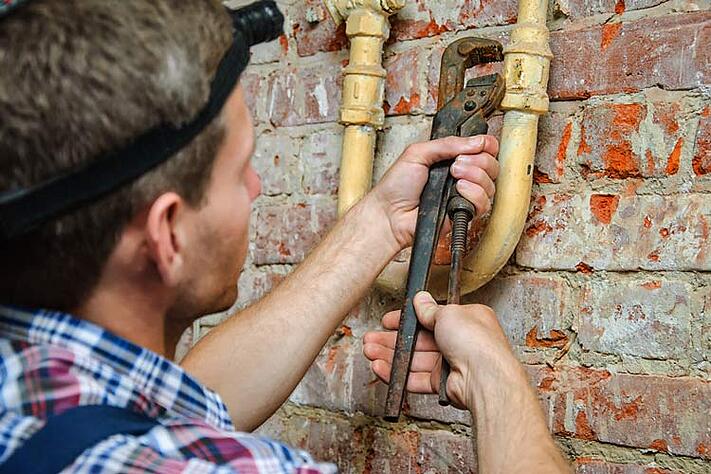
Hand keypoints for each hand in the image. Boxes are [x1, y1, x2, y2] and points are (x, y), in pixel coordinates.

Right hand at [363, 291, 519, 409]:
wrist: (484, 377)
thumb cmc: (477, 343)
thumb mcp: (448, 313)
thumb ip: (430, 309)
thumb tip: (421, 299)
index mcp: (464, 321)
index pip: (429, 318)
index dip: (407, 319)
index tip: (389, 321)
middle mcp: (458, 342)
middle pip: (418, 340)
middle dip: (391, 339)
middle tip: (372, 339)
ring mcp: (449, 364)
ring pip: (413, 360)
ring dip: (390, 356)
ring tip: (370, 352)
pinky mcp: (442, 384)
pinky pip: (415, 378)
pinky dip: (397, 375)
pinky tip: (381, 368)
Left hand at [369, 135, 498, 250]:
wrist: (390, 213)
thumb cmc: (397, 187)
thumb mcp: (418, 153)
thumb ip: (448, 144)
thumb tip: (476, 140)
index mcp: (451, 159)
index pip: (483, 149)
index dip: (486, 145)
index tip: (479, 145)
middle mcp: (461, 177)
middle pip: (491, 165)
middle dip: (477, 160)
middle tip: (456, 164)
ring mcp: (463, 195)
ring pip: (490, 184)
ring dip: (475, 176)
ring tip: (454, 176)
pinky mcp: (463, 212)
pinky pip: (484, 203)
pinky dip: (474, 193)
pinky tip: (459, 190)